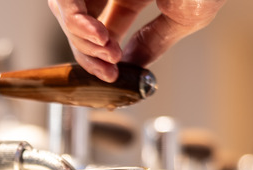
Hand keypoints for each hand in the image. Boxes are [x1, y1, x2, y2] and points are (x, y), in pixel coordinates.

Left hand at [48, 0, 226, 81]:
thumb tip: (131, 67)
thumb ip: (154, 42)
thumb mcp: (184, 18)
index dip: (101, 56)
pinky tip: (98, 37)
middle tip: (108, 70)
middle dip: (88, 52)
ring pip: (68, 10)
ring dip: (81, 39)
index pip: (104, 28)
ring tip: (107, 52)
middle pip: (81, 22)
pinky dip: (76, 20)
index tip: (112, 76)